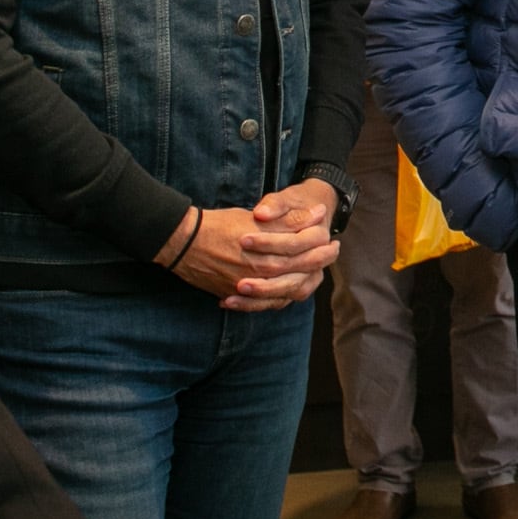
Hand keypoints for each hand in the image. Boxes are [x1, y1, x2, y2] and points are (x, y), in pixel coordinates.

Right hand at [168, 179, 340, 309]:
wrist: (183, 242)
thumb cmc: (220, 224)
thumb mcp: (256, 217)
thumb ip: (289, 219)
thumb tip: (319, 214)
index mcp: (267, 246)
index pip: (303, 245)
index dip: (320, 239)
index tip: (330, 235)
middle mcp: (260, 269)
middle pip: (300, 267)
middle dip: (320, 259)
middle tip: (333, 251)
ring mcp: (249, 285)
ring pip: (286, 289)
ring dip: (305, 279)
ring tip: (316, 271)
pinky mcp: (237, 295)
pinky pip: (264, 304)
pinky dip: (278, 298)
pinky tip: (288, 292)